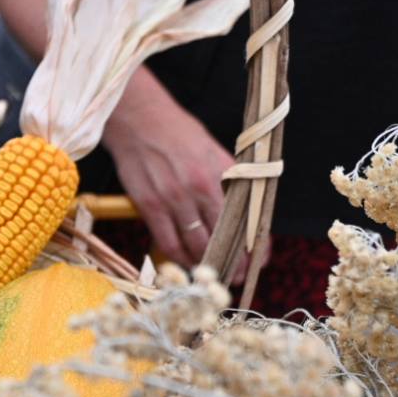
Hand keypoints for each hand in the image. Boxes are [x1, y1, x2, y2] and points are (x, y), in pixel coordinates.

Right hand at [100, 69, 234, 272]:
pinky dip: (179, 258)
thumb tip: (243, 210)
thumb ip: (228, 181)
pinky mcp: (150, 205)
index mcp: (220, 175)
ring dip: (205, 264)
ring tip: (211, 273)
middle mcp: (200, 188)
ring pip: (195, 245)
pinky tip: (185, 263)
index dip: (252, 248)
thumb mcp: (213, 151)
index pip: (244, 220)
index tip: (257, 263)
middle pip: (221, 238)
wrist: (140, 120)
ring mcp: (173, 199)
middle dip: (232, 263)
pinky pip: (168, 242)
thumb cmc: (178, 133)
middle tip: (235, 277)